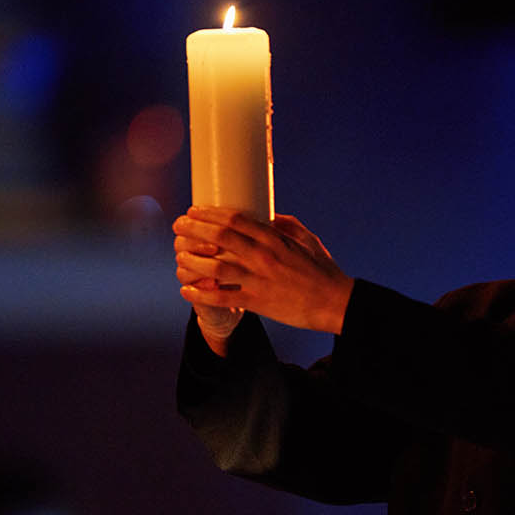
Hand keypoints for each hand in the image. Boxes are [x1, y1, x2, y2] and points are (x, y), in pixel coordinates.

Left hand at [173, 207, 353, 346]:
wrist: (335, 303)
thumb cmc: (323, 272)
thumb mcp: (308, 241)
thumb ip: (287, 225)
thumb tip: (268, 214)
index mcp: (275, 239)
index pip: (235, 220)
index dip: (210, 213)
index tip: (194, 211)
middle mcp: (263, 256)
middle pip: (220, 237)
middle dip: (193, 229)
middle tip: (178, 226)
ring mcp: (259, 280)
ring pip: (215, 266)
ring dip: (192, 260)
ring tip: (180, 257)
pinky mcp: (257, 302)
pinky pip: (222, 297)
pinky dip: (200, 294)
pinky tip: (186, 291)